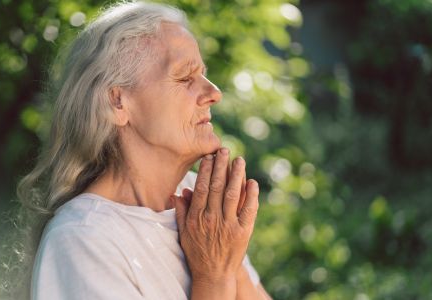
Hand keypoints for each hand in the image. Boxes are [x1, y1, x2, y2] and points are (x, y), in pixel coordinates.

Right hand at [173, 148, 259, 283]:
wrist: (213, 275)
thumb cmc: (197, 252)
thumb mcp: (183, 232)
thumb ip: (181, 212)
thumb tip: (178, 192)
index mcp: (197, 217)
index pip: (202, 188)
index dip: (206, 170)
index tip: (209, 156)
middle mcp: (212, 219)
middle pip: (218, 187)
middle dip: (221, 166)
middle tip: (225, 150)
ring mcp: (229, 225)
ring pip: (234, 195)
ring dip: (237, 175)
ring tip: (239, 160)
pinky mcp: (243, 232)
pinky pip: (249, 210)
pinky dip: (252, 196)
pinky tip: (252, 182)